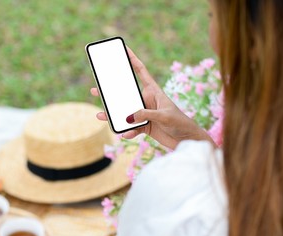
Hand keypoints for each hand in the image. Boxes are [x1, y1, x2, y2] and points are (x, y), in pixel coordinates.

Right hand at [90, 47, 214, 149]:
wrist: (187, 140)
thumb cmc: (180, 123)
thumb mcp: (164, 116)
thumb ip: (145, 115)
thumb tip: (127, 117)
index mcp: (153, 91)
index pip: (141, 71)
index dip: (133, 59)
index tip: (124, 49)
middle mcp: (146, 100)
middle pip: (125, 94)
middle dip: (110, 92)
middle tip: (95, 89)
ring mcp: (144, 114)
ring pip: (124, 112)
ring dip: (112, 114)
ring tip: (99, 114)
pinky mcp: (143, 127)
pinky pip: (131, 128)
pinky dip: (127, 132)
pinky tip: (126, 134)